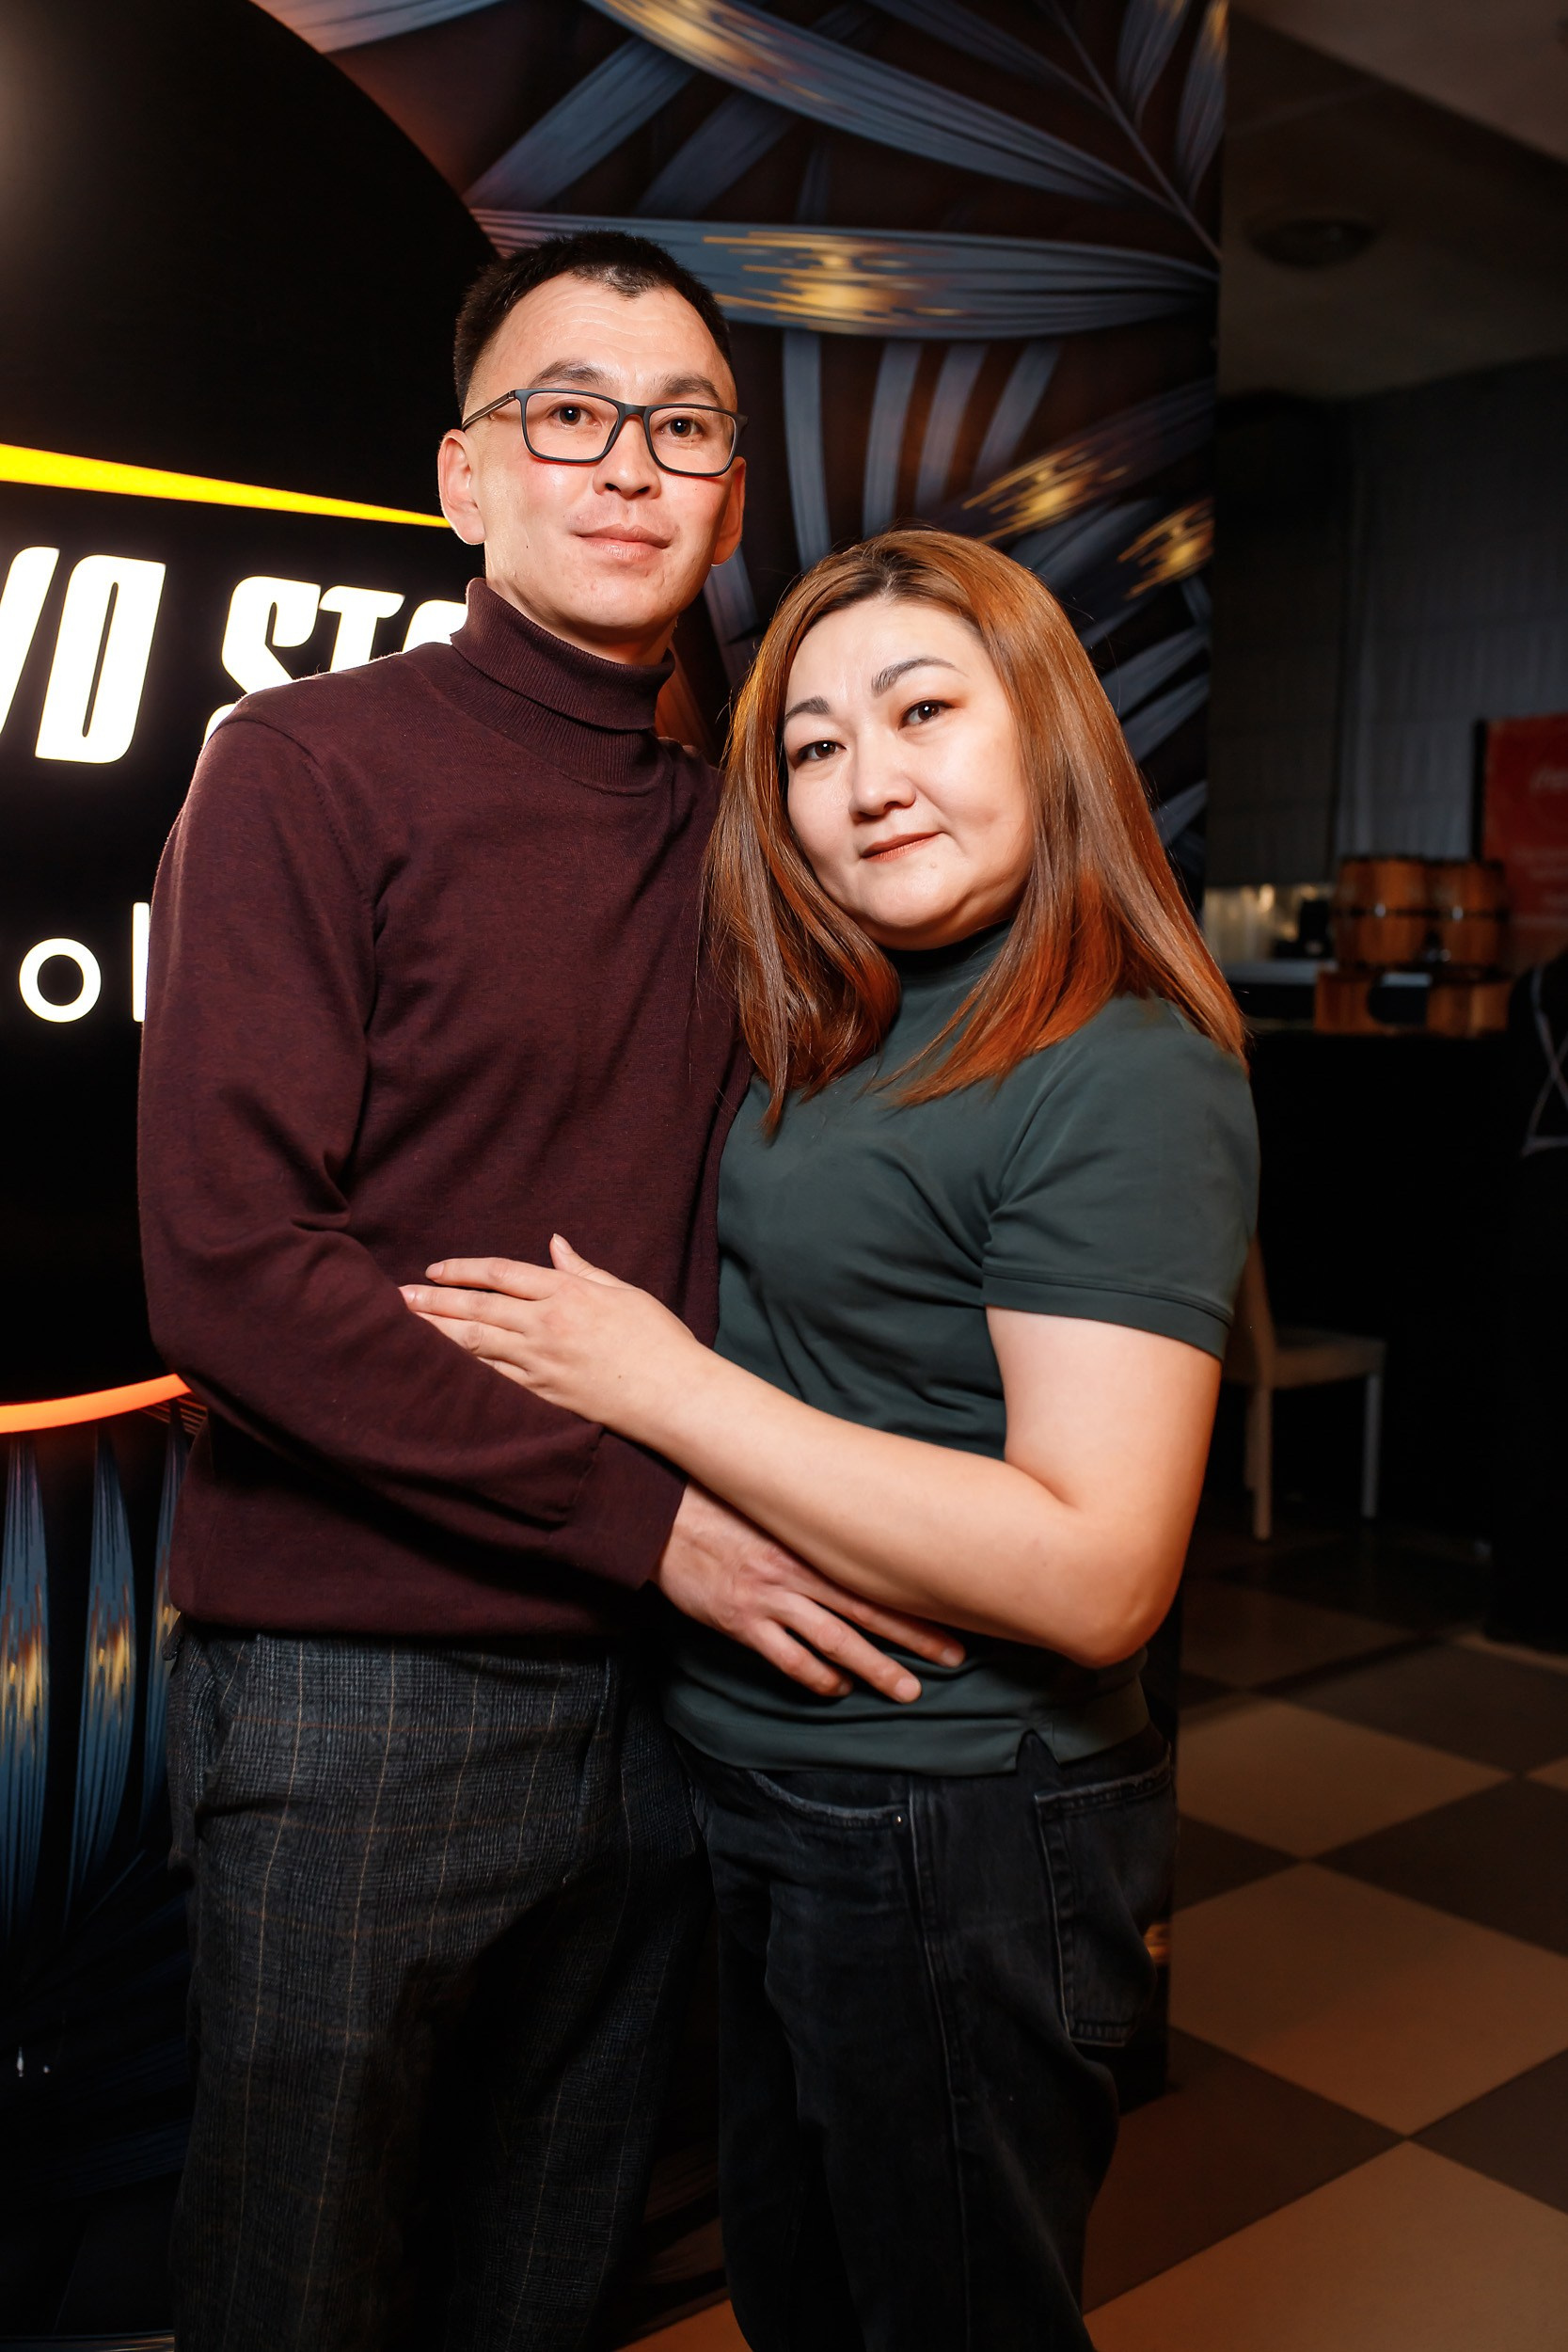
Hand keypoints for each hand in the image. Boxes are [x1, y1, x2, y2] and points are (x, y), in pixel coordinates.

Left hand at [402, 1236, 693, 1439]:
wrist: (673, 1395)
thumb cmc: (657, 1340)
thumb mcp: (623, 1292)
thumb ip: (582, 1269)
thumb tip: (554, 1243)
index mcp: (567, 1293)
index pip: (501, 1273)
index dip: (463, 1269)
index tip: (435, 1270)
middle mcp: (546, 1325)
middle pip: (477, 1307)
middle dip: (434, 1300)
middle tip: (399, 1295)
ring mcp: (540, 1363)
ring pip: (475, 1344)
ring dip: (437, 1332)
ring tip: (406, 1324)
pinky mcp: (541, 1394)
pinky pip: (491, 1377)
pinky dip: (462, 1367)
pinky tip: (440, 1362)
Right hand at [656, 1482, 963, 1702]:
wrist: (660, 1517)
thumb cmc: (718, 1506)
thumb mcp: (773, 1508)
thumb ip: (811, 1527)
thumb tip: (853, 1535)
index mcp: (809, 1543)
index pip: (876, 1574)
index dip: (917, 1596)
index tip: (954, 1611)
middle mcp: (796, 1572)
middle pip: (868, 1610)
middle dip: (915, 1638)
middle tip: (954, 1658)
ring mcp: (769, 1599)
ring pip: (835, 1641)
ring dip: (874, 1668)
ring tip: (907, 1689)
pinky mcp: (741, 1621)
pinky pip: (787, 1658)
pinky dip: (817, 1678)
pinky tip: (836, 1688)